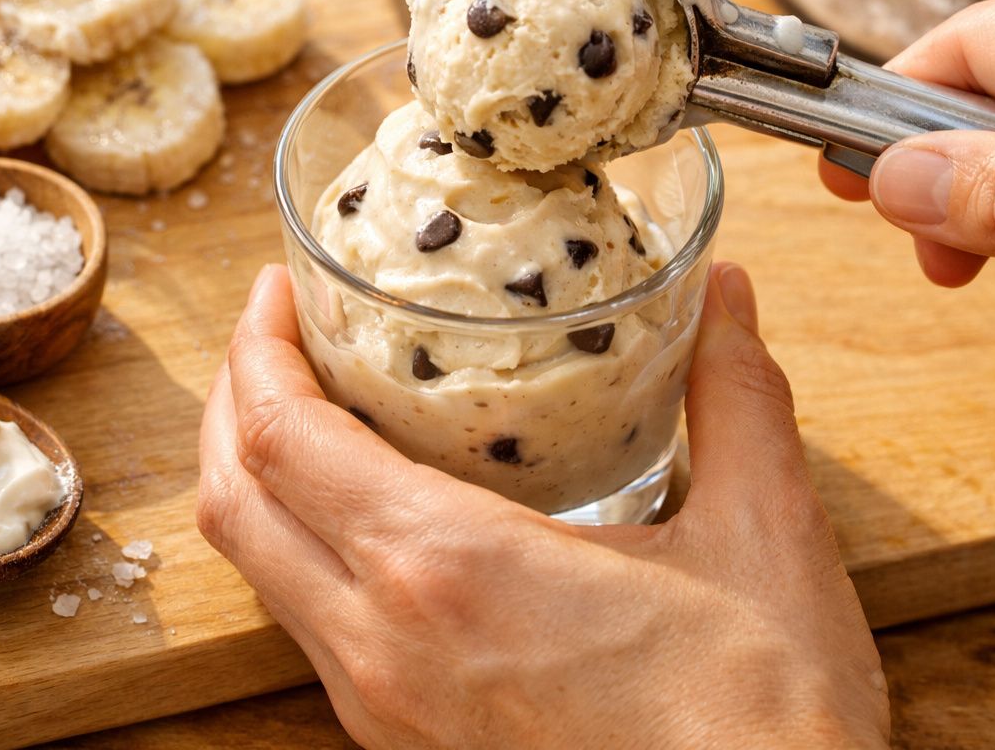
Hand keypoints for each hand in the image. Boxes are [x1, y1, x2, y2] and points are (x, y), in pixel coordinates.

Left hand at [198, 262, 888, 749]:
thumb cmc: (761, 720)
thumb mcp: (761, 536)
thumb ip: (736, 396)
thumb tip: (725, 294)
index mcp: (448, 571)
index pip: (283, 440)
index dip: (258, 351)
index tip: (276, 289)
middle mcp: (384, 647)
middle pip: (234, 504)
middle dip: (233, 404)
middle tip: (274, 337)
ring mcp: (386, 709)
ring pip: (262, 572)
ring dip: (259, 480)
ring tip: (310, 412)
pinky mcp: (408, 746)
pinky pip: (311, 629)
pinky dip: (302, 550)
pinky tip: (370, 520)